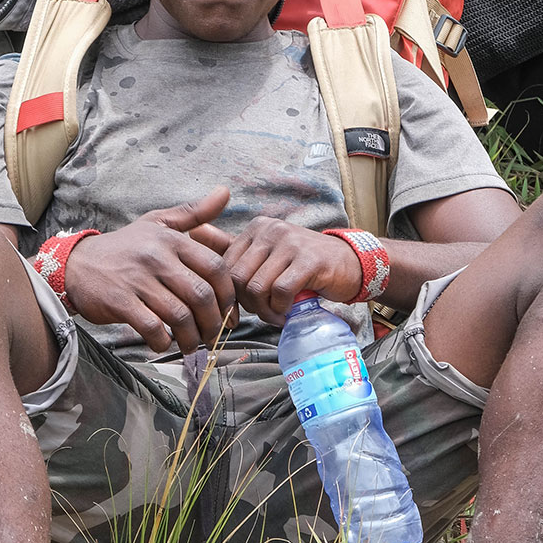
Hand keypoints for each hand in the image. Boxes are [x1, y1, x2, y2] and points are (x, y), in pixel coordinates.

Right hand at [64, 187, 235, 352]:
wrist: (77, 264)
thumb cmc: (125, 245)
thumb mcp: (158, 222)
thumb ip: (194, 213)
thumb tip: (226, 193)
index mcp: (171, 239)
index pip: (215, 267)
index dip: (228, 294)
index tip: (228, 311)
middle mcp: (156, 257)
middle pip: (200, 295)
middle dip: (213, 322)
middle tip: (213, 335)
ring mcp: (137, 280)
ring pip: (179, 315)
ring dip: (191, 337)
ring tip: (193, 344)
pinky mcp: (120, 301)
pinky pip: (152, 327)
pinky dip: (163, 341)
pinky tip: (164, 342)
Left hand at [196, 218, 362, 326]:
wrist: (349, 264)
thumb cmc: (303, 264)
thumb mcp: (266, 253)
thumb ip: (232, 248)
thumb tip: (193, 233)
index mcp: (256, 229)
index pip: (225, 267)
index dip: (230, 295)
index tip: (243, 308)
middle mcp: (270, 230)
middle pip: (237, 279)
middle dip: (246, 305)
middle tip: (263, 313)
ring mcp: (290, 243)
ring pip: (256, 287)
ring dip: (265, 310)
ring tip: (277, 313)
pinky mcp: (308, 260)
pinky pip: (280, 292)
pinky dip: (281, 309)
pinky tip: (289, 311)